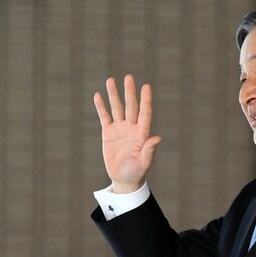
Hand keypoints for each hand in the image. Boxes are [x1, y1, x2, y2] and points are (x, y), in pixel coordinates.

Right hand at [93, 75, 161, 192]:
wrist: (124, 179)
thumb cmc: (137, 172)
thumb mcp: (144, 162)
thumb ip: (149, 150)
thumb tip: (157, 138)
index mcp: (142, 133)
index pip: (144, 112)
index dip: (145, 100)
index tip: (146, 86)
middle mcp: (132, 127)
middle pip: (131, 106)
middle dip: (129, 92)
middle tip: (129, 77)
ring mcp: (120, 129)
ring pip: (117, 108)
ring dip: (114, 95)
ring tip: (110, 80)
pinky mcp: (108, 133)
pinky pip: (105, 117)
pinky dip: (101, 107)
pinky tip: (98, 96)